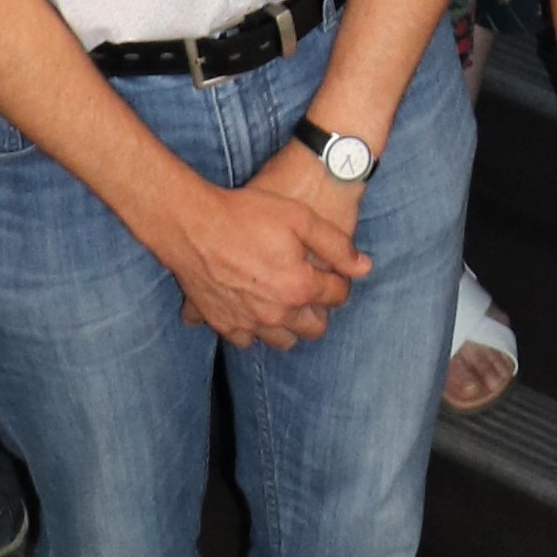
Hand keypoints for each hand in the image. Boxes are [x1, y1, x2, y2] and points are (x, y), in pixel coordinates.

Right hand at [163, 147, 368, 348]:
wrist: (191, 224)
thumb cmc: (246, 214)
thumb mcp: (299, 217)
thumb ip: (337, 245)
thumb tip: (365, 267)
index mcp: (299, 287)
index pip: (338, 296)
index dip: (340, 281)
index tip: (332, 271)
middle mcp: (276, 313)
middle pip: (314, 328)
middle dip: (319, 310)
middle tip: (311, 289)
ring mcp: (247, 322)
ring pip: (282, 341)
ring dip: (289, 326)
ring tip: (284, 302)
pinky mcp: (221, 323)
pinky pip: (246, 341)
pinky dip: (253, 330)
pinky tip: (252, 309)